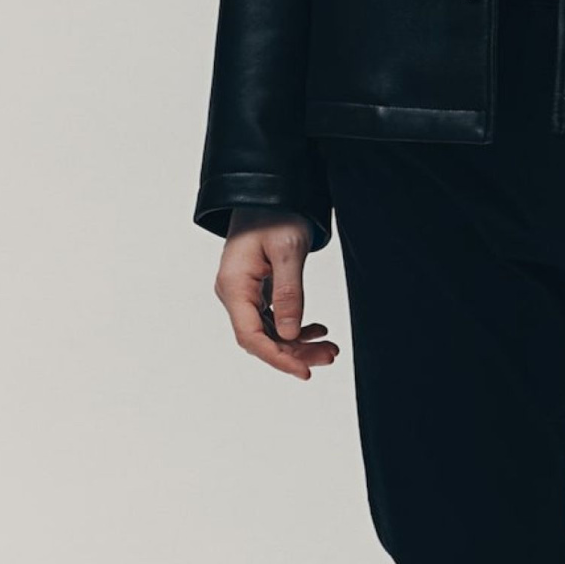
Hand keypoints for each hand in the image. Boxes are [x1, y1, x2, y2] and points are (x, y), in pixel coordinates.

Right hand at [215, 207, 341, 379]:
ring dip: (298, 343)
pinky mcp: (256, 290)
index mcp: (234, 285)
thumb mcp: (288, 251)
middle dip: (295, 352)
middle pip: (261, 339)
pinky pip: (273, 319)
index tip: (303, 371)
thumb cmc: (276, 214)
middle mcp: (234, 293)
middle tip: (330, 355)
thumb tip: (291, 334)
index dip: (277, 358)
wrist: (271, 192)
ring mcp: (244, 293)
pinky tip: (317, 330)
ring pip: (270, 332)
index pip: (251, 336)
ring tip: (330, 348)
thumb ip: (289, 293)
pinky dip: (295, 327)